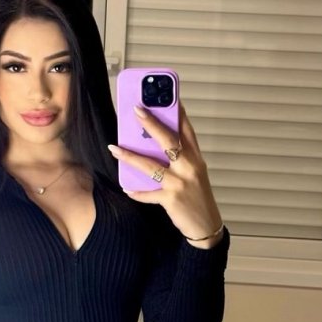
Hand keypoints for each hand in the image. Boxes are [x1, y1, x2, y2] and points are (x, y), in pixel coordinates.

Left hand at [108, 102, 223, 247]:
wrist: (206, 225)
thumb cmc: (197, 197)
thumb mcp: (193, 173)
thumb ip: (178, 159)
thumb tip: (151, 145)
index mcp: (196, 158)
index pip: (187, 130)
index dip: (178, 112)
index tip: (167, 96)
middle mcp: (189, 167)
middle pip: (169, 140)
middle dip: (151, 123)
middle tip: (136, 109)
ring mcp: (180, 183)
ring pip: (151, 165)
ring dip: (130, 156)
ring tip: (115, 147)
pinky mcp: (171, 199)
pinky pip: (148, 193)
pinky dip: (137, 192)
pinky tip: (127, 187)